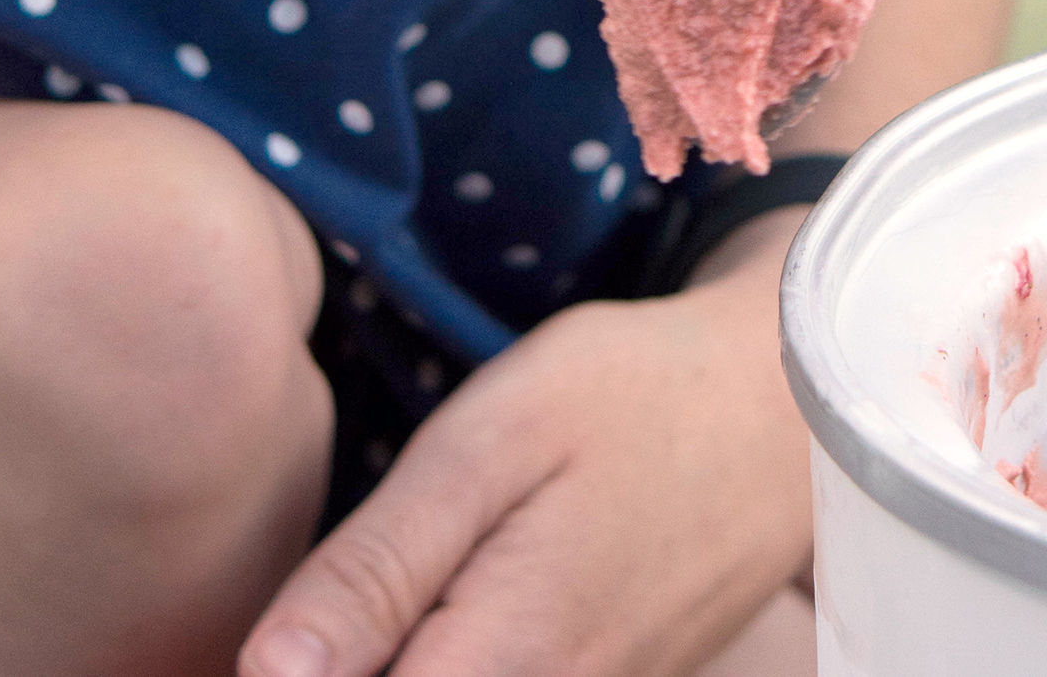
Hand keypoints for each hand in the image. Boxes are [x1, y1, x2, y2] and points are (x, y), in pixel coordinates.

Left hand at [238, 241, 811, 676]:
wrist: (783, 406)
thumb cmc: (632, 396)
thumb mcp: (492, 439)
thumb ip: (378, 565)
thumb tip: (264, 673)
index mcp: (500, 664)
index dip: (299, 667)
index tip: (308, 617)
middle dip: (353, 656)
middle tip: (351, 588)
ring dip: (407, 648)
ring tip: (404, 585)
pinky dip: (463, 650)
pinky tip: (461, 595)